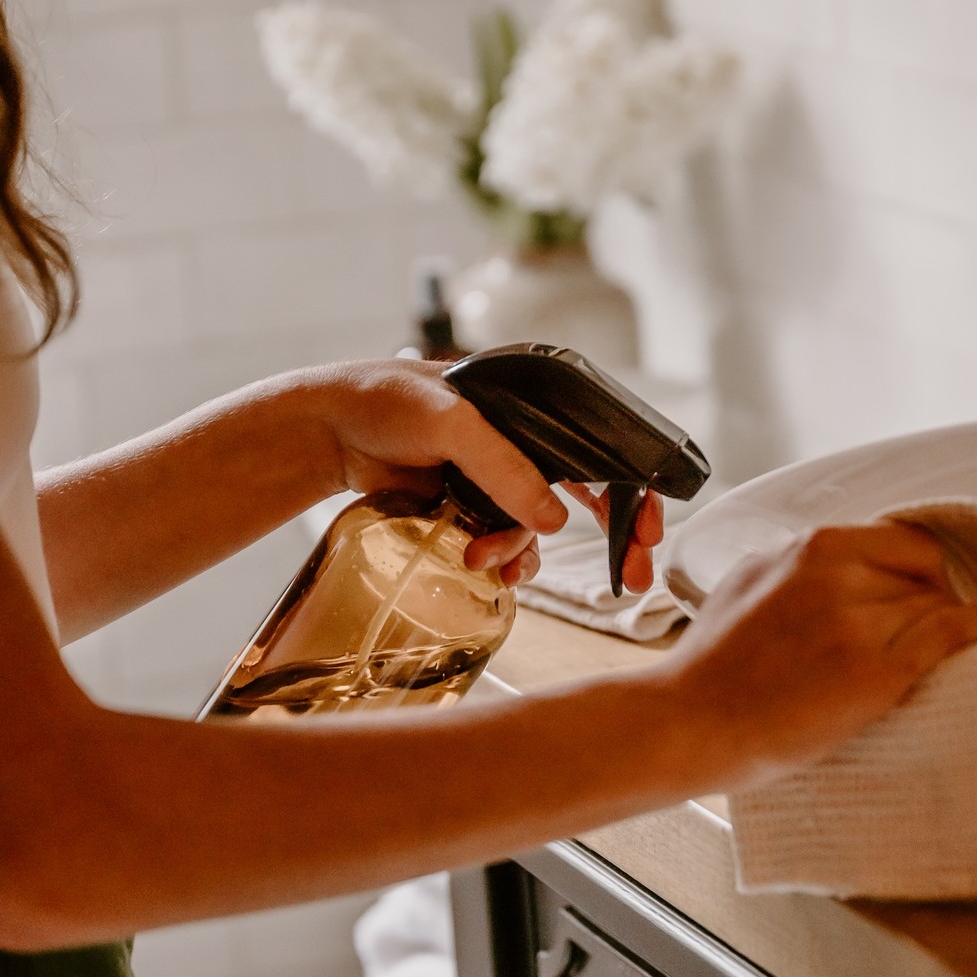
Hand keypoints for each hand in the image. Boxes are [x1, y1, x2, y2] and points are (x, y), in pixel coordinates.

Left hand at [300, 361, 662, 590]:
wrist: (327, 429)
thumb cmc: (385, 401)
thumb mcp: (451, 423)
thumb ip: (503, 467)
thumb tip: (555, 521)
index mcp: (535, 404)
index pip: (603, 445)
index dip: (634, 489)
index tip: (650, 531)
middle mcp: (527, 438)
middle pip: (591, 492)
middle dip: (615, 536)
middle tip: (635, 576)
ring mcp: (500, 474)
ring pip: (541, 525)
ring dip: (524, 551)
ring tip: (488, 563)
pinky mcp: (472, 504)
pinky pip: (506, 540)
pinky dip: (503, 559)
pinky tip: (486, 568)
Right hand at [664, 522, 976, 789]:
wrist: (692, 721)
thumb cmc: (712, 661)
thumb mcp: (751, 578)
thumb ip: (802, 564)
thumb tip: (839, 560)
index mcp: (812, 548)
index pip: (903, 543)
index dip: (919, 570)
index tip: (922, 590)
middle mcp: (840, 577)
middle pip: (924, 576)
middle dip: (934, 599)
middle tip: (933, 626)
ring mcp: (859, 626)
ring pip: (937, 606)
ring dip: (951, 622)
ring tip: (957, 640)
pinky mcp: (875, 675)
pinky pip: (947, 637)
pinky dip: (974, 630)